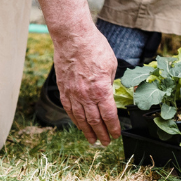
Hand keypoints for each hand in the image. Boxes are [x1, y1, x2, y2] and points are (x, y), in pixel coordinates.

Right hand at [17, 0, 120, 144]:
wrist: (73, 38)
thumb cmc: (95, 48)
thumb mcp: (112, 65)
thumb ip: (111, 83)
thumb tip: (111, 93)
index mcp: (101, 90)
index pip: (109, 116)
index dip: (113, 128)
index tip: (116, 135)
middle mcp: (86, 95)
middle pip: (95, 121)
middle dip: (101, 134)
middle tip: (106, 143)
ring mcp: (73, 93)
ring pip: (81, 119)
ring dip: (87, 131)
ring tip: (93, 141)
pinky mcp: (64, 89)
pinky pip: (70, 109)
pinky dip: (75, 120)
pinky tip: (79, 125)